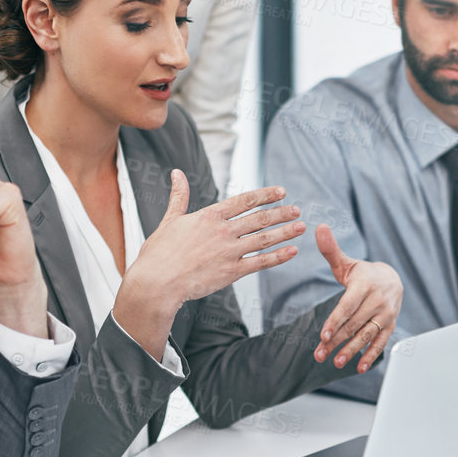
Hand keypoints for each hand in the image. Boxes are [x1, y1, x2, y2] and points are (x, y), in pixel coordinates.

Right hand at [112, 171, 304, 359]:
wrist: (157, 283)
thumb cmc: (159, 253)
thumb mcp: (170, 220)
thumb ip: (179, 196)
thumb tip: (176, 173)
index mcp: (209, 216)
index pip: (244, 201)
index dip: (265, 195)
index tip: (282, 192)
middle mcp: (222, 231)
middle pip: (259, 218)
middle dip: (281, 213)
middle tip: (297, 210)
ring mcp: (229, 252)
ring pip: (263, 239)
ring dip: (285, 232)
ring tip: (300, 226)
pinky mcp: (231, 272)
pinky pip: (260, 263)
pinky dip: (278, 256)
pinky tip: (291, 251)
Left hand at [312, 225, 402, 373]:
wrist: (392, 278)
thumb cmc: (362, 273)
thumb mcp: (346, 262)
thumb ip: (330, 249)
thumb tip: (318, 227)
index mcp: (364, 285)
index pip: (348, 306)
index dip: (336, 321)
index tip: (323, 335)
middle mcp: (377, 300)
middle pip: (353, 324)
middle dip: (336, 341)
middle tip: (320, 355)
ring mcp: (386, 314)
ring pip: (366, 335)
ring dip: (352, 350)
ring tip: (336, 362)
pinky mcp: (390, 325)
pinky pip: (381, 342)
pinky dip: (371, 355)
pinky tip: (360, 368)